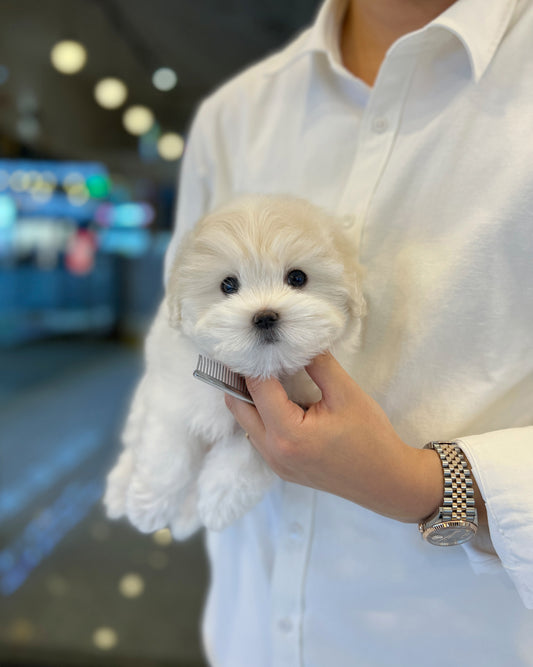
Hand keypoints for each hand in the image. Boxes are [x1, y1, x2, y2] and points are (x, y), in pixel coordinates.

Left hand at [225, 351, 443, 522]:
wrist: (387, 482)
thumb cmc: (371, 438)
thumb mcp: (346, 394)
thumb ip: (318, 364)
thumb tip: (295, 342)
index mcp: (287, 434)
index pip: (256, 387)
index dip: (253, 361)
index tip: (254, 340)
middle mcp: (273, 452)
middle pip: (238, 406)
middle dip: (240, 377)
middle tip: (251, 352)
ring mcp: (275, 463)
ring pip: (245, 421)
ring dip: (248, 396)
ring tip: (263, 370)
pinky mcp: (282, 467)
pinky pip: (258, 434)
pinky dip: (260, 412)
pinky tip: (276, 396)